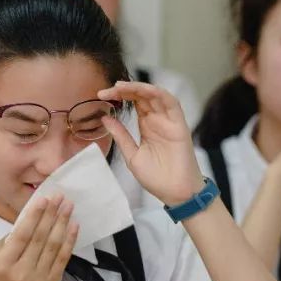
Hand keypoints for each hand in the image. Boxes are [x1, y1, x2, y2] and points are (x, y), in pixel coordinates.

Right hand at [0, 195, 77, 280]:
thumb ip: (5, 241)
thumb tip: (25, 223)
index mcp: (4, 263)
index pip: (22, 235)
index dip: (34, 216)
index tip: (44, 199)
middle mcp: (23, 271)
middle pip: (40, 238)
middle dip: (51, 214)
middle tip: (60, 197)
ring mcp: (39, 278)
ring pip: (54, 246)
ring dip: (62, 224)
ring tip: (69, 206)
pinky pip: (62, 259)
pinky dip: (69, 242)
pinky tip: (74, 227)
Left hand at [98, 81, 203, 204]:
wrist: (174, 193)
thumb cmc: (156, 177)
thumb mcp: (131, 154)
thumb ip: (121, 135)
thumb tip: (105, 118)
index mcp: (146, 126)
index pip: (133, 102)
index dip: (119, 95)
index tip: (100, 95)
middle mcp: (158, 120)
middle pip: (142, 96)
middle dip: (124, 90)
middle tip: (106, 90)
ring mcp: (169, 121)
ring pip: (155, 95)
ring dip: (138, 88)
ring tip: (120, 87)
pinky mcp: (180, 125)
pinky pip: (171, 103)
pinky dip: (158, 93)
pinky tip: (144, 90)